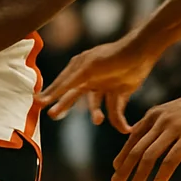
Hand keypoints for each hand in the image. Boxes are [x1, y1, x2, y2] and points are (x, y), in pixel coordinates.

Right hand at [36, 35, 159, 132]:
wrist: (141, 52)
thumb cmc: (111, 57)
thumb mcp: (86, 68)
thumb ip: (68, 83)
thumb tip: (47, 95)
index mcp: (79, 67)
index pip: (62, 84)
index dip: (51, 94)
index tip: (39, 103)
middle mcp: (91, 77)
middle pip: (74, 95)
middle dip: (64, 105)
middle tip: (53, 115)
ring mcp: (105, 86)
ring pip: (96, 106)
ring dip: (96, 114)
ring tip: (98, 120)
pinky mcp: (120, 93)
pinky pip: (116, 111)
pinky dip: (120, 121)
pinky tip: (125, 128)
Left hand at [112, 87, 180, 180]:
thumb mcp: (172, 111)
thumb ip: (158, 124)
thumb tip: (145, 140)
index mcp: (154, 115)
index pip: (133, 138)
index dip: (123, 155)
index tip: (116, 168)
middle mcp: (160, 121)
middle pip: (137, 149)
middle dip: (124, 168)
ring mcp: (174, 129)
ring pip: (150, 155)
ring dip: (139, 174)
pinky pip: (171, 159)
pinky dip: (162, 172)